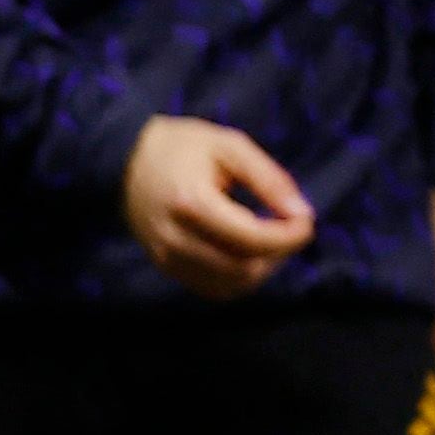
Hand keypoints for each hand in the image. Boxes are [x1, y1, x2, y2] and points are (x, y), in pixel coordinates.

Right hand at [120, 115, 315, 298]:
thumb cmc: (184, 146)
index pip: (251, 239)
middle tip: (293, 228)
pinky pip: (211, 288)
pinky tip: (250, 251)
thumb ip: (270, 179)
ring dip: (262, 269)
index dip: (289, 237)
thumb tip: (303, 213)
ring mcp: (166, 258)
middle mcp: (175, 238)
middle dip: (279, 254)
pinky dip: (239, 278)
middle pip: (242, 270)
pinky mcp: (165, 267)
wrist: (127, 160)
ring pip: (229, 286)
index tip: (307, 220)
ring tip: (273, 238)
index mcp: (191, 203)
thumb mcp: (231, 146)